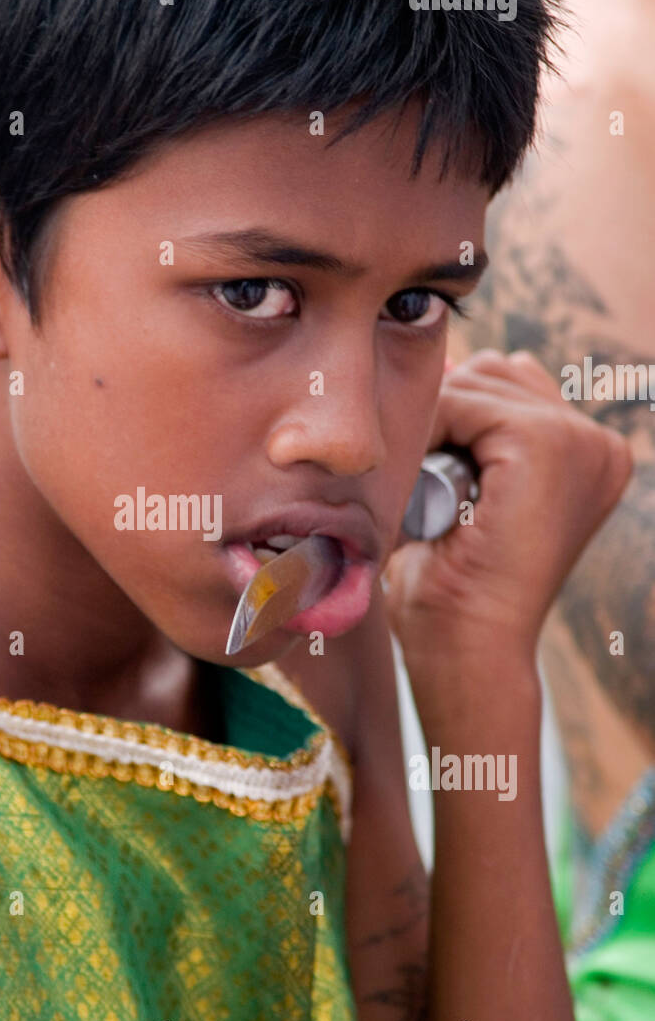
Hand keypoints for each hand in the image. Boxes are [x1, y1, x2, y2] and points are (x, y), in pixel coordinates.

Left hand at [384, 349, 632, 660]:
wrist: (467, 652)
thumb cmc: (452, 591)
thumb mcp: (469, 497)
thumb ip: (468, 436)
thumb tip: (432, 368)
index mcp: (587, 456)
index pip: (505, 385)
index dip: (448, 419)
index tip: (423, 477)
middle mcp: (597, 444)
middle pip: (492, 373)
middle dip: (443, 417)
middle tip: (423, 490)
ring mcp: (580, 440)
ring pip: (475, 382)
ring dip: (434, 427)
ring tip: (429, 493)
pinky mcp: (546, 443)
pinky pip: (464, 400)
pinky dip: (431, 432)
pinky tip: (427, 485)